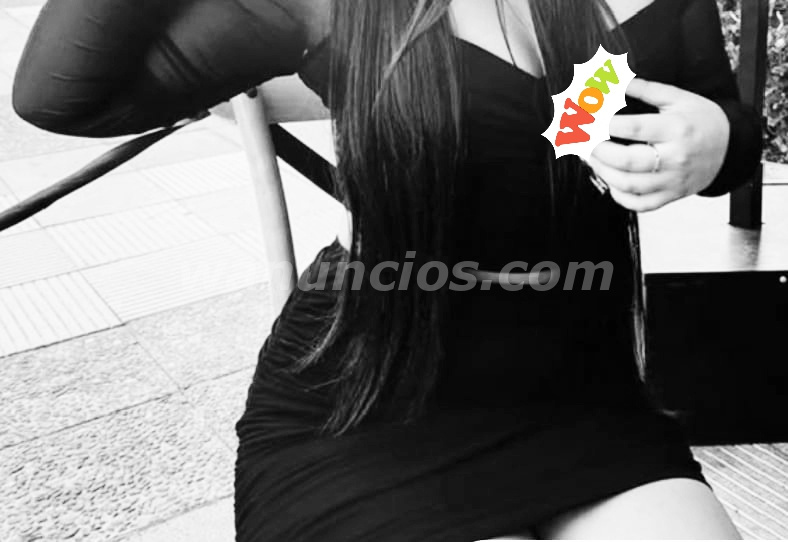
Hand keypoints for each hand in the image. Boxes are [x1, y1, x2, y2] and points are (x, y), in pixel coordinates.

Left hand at [587, 78, 729, 211]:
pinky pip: (640, 204)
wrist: (731, 147)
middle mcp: (675, 157)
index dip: (605, 123)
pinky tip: (611, 181)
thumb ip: (646, 89)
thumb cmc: (700, 120)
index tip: (589, 118)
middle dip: (599, 151)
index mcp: (677, 129)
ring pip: (629, 185)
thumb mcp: (679, 98)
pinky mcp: (671, 196)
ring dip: (603, 172)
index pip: (633, 128)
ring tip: (593, 158)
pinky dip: (619, 196)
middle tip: (585, 141)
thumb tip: (616, 79)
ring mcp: (673, 180)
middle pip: (627, 161)